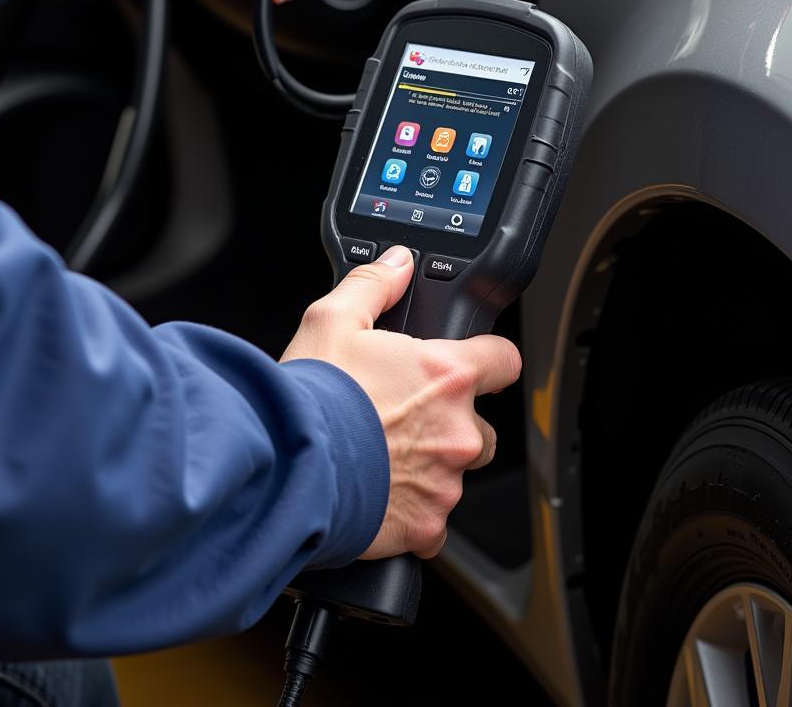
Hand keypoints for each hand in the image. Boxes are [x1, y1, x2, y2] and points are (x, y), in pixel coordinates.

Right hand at [282, 246, 521, 558]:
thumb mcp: (331, 321)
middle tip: (403, 420)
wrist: (287, 470)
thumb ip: (372, 286)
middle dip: (450, 424)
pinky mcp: (427, 527)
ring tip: (380, 458)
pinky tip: (376, 495)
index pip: (504, 359)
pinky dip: (412, 512)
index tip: (475, 367)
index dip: (489, 361)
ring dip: (430, 468)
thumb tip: (397, 264)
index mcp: (446, 375)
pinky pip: (432, 522)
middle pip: (481, 426)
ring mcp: (446, 483)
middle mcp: (458, 430)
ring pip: (455, 474)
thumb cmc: (310, 400)